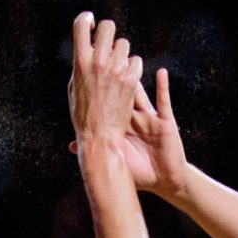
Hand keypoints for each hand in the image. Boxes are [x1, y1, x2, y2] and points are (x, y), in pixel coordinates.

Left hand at [67, 69, 187, 195]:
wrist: (164, 181)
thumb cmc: (140, 173)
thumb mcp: (116, 160)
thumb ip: (98, 150)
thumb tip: (71, 146)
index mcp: (122, 125)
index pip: (109, 101)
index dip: (101, 87)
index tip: (89, 70)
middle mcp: (135, 118)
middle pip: (122, 92)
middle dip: (114, 76)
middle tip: (104, 56)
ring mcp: (150, 118)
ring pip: (140, 92)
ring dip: (134, 75)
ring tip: (126, 58)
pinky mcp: (165, 122)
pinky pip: (164, 102)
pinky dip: (163, 87)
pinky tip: (161, 72)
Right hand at [68, 12, 142, 144]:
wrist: (99, 136)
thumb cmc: (83, 114)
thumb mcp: (74, 86)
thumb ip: (81, 65)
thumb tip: (87, 48)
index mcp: (80, 62)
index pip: (81, 24)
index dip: (87, 19)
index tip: (90, 23)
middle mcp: (99, 62)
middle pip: (108, 27)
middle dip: (107, 32)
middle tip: (107, 43)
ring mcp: (116, 71)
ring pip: (124, 44)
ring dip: (121, 52)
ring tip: (117, 66)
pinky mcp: (131, 81)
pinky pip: (136, 61)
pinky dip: (132, 67)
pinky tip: (127, 77)